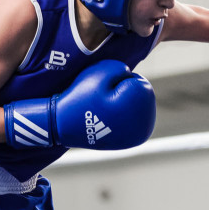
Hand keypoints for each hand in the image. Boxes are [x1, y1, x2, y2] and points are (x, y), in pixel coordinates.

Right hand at [5, 60, 155, 149]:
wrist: (63, 125)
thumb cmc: (81, 97)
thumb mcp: (100, 73)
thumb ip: (122, 68)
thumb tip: (131, 76)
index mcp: (139, 108)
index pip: (139, 82)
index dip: (119, 81)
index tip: (103, 91)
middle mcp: (145, 126)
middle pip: (143, 95)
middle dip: (125, 91)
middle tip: (103, 99)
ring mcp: (141, 135)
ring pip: (140, 106)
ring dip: (126, 102)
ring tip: (105, 108)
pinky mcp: (134, 140)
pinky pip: (134, 117)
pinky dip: (124, 113)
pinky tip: (110, 116)